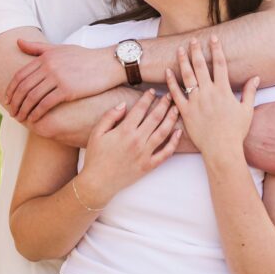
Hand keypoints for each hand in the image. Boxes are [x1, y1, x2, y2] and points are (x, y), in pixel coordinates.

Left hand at [5, 40, 121, 122]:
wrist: (108, 63)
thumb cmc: (84, 57)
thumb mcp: (60, 48)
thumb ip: (38, 48)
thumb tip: (17, 41)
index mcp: (45, 56)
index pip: (20, 75)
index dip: (11, 89)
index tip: (8, 100)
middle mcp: (48, 65)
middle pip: (23, 87)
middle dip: (14, 102)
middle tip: (11, 113)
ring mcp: (57, 77)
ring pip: (32, 97)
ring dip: (23, 110)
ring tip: (20, 118)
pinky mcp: (67, 89)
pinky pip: (45, 104)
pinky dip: (37, 113)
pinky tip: (34, 120)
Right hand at [76, 89, 180, 207]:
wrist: (98, 183)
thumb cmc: (96, 157)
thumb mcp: (97, 133)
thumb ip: (110, 116)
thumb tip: (123, 104)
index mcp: (124, 131)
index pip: (140, 109)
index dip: (147, 98)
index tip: (152, 90)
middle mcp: (137, 141)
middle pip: (155, 118)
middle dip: (163, 104)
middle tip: (169, 95)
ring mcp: (144, 154)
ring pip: (163, 133)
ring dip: (171, 119)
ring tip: (176, 109)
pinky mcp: (148, 166)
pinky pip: (165, 154)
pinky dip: (174, 143)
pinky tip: (178, 133)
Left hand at [165, 37, 259, 159]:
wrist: (222, 149)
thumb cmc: (236, 132)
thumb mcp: (247, 110)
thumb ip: (250, 92)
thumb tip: (256, 77)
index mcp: (224, 90)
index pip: (220, 64)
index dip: (216, 49)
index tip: (213, 37)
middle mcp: (209, 92)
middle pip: (201, 66)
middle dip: (197, 50)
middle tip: (193, 39)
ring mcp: (196, 101)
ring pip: (187, 76)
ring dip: (183, 61)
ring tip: (180, 49)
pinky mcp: (185, 111)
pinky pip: (176, 94)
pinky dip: (171, 82)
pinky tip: (167, 71)